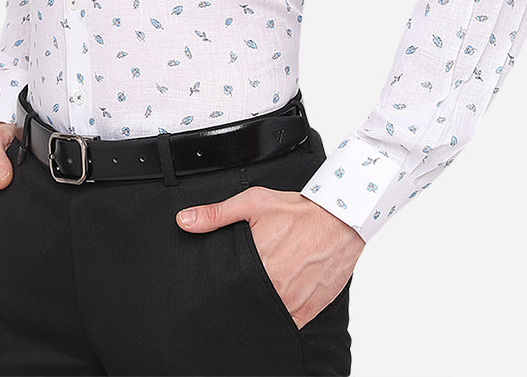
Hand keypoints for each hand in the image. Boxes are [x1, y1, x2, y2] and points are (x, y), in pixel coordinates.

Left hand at [177, 187, 363, 328]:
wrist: (341, 219)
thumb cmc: (298, 211)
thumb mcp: (253, 204)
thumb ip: (216, 214)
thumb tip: (185, 221)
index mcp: (258, 265)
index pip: (231, 288)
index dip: (226, 286)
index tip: (227, 280)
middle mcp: (275, 288)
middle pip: (248, 300)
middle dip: (245, 292)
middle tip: (250, 277)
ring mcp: (294, 302)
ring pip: (268, 313)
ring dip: (264, 303)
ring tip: (266, 284)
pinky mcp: (310, 310)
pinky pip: (289, 323)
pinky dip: (283, 314)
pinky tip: (281, 297)